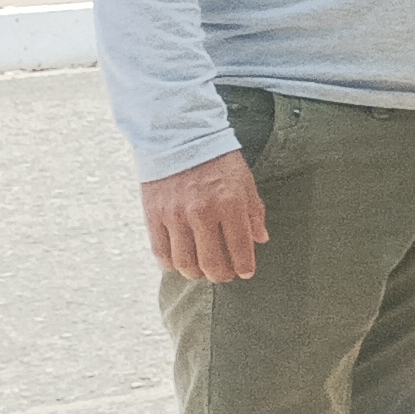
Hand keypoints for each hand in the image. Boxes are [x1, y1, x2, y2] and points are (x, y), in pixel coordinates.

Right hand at [141, 151, 267, 282]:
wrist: (179, 138)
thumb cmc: (218, 160)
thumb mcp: (245, 181)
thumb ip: (254, 212)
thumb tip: (261, 239)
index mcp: (229, 203)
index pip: (240, 247)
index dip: (244, 266)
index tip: (246, 272)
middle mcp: (202, 213)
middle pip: (211, 262)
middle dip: (221, 275)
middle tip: (224, 275)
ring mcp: (175, 216)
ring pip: (185, 262)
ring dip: (196, 272)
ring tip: (202, 270)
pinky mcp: (153, 215)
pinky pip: (161, 252)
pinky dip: (171, 263)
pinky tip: (180, 262)